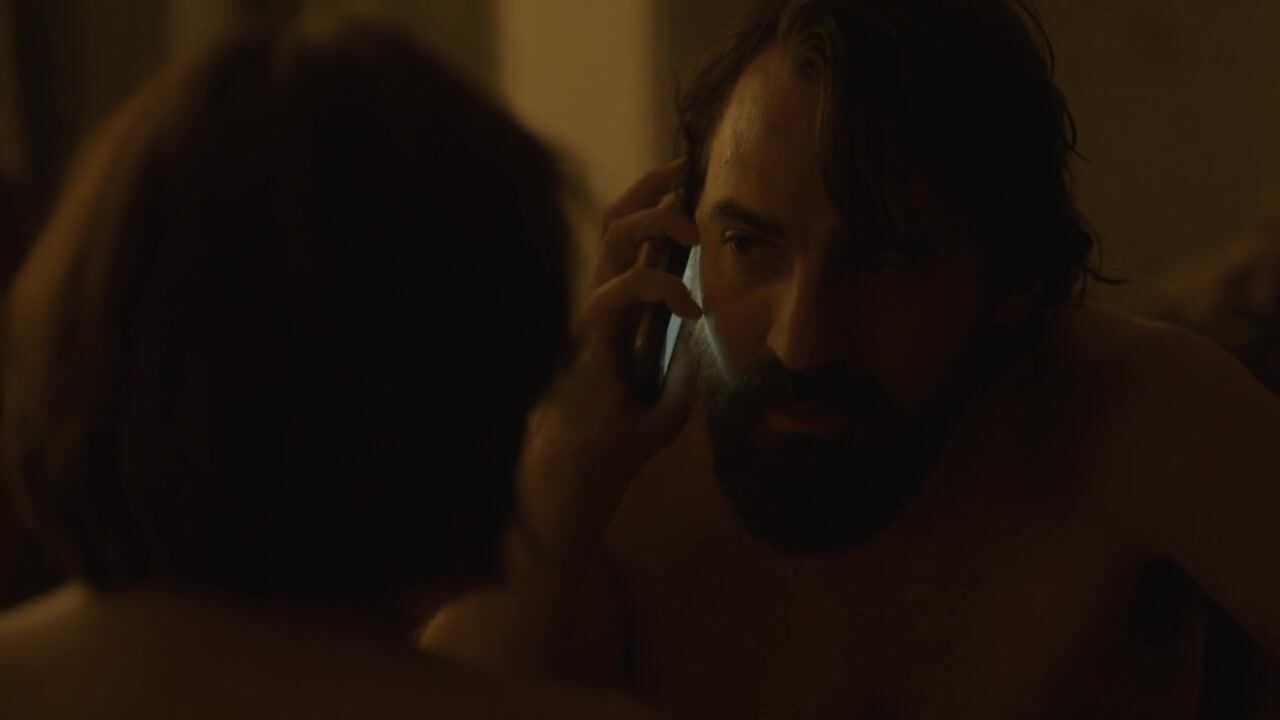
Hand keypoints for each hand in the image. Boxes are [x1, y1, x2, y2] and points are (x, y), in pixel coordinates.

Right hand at [514, 159, 700, 572]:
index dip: (659, 208)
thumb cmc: (610, 451)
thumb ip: (683, 370)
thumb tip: (702, 338)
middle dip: (652, 189)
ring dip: (653, 222)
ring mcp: (588, 319)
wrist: (575, 488)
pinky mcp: (585, 341)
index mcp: (617, 316)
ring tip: (691, 226)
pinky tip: (690, 306)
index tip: (691, 184)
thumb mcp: (666, 408)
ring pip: (610, 244)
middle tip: (686, 170)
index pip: (633, 246)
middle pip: (616, 226)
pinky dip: (659, 289)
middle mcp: (599, 307)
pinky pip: (619, 294)